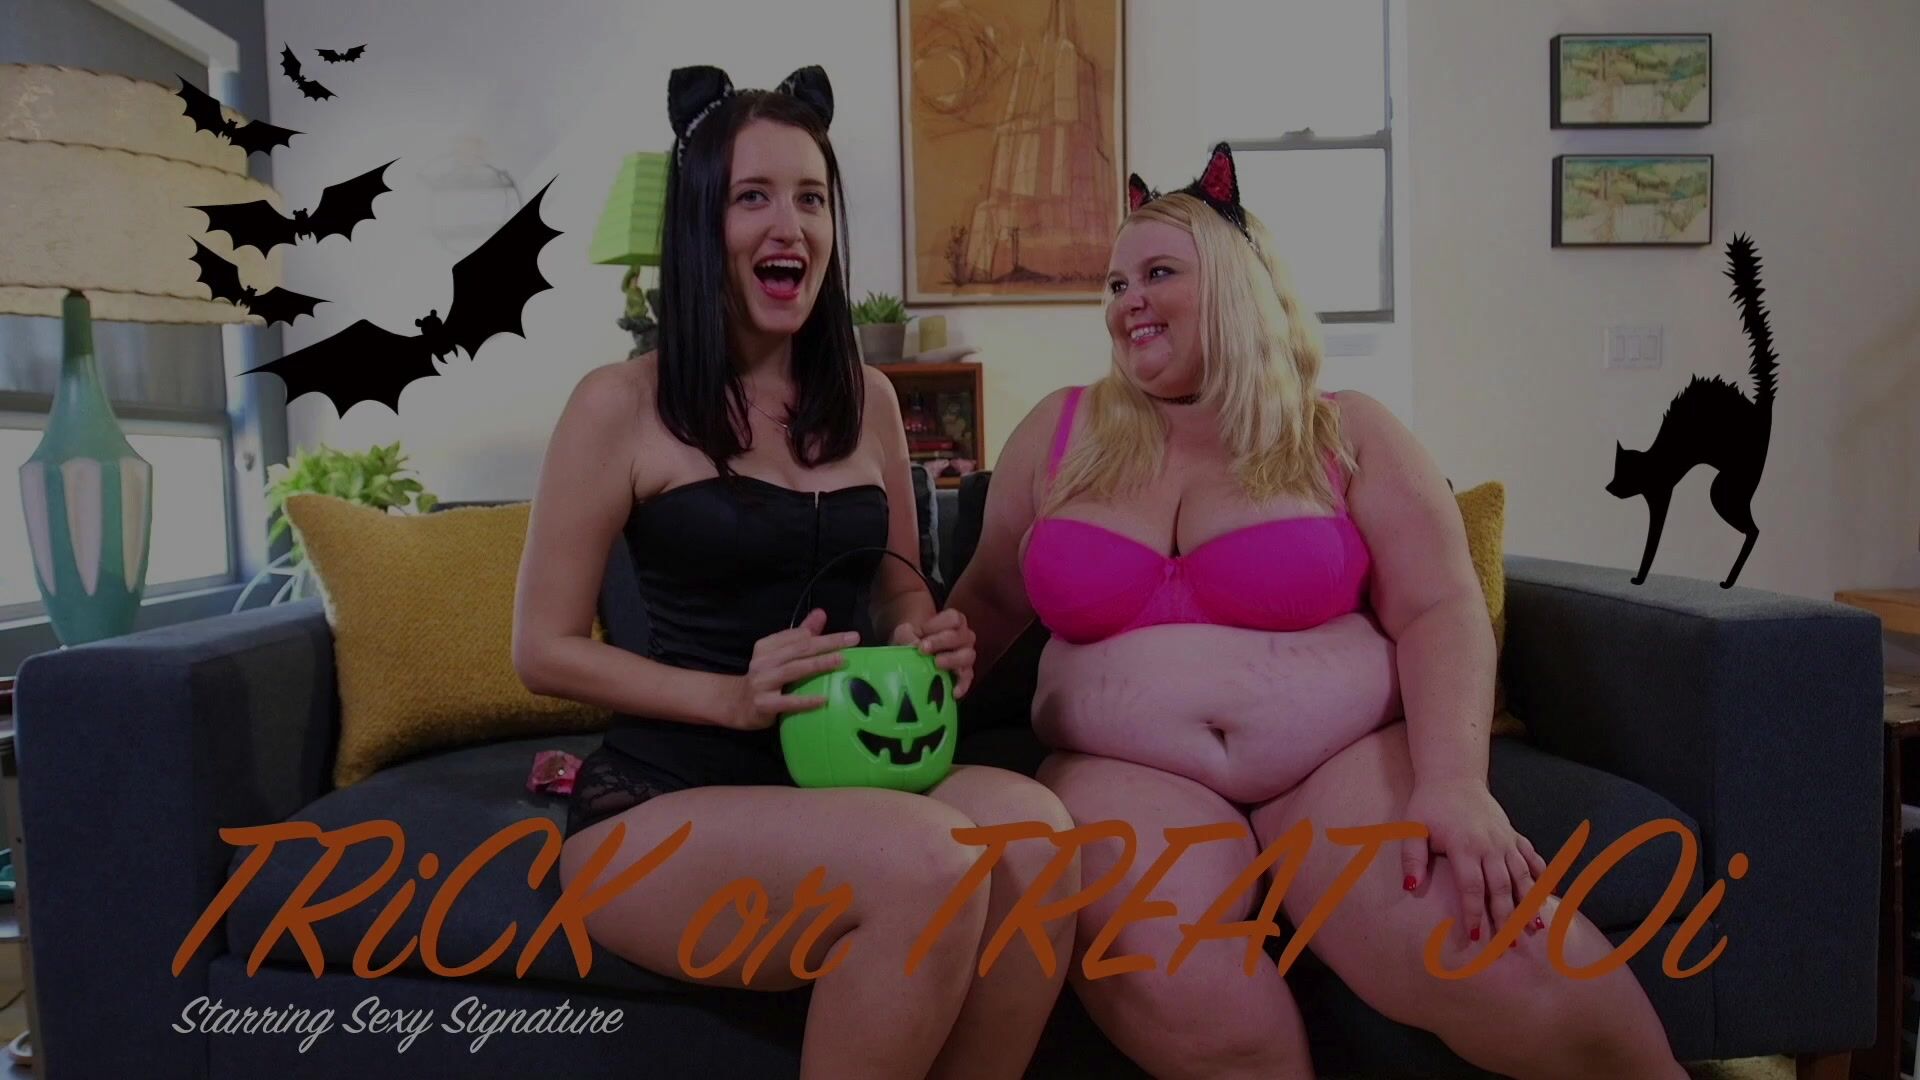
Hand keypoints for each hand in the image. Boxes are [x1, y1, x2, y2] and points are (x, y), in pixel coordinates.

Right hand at [727, 609, 859, 730]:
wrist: (736, 705)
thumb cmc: (764, 678)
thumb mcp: (778, 654)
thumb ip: (799, 635)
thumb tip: (821, 613)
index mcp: (767, 646)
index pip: (798, 636)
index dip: (823, 635)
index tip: (848, 636)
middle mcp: (763, 661)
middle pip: (799, 649)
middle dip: (828, 643)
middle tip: (853, 640)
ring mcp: (762, 682)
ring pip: (794, 670)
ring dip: (819, 664)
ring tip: (841, 660)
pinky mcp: (763, 704)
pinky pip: (788, 701)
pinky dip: (806, 700)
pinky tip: (824, 699)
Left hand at [890, 607, 975, 697]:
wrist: (913, 655)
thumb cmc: (912, 639)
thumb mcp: (904, 633)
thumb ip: (907, 634)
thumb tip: (915, 645)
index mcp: (952, 622)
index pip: (954, 619)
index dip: (939, 625)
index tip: (921, 633)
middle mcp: (964, 637)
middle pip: (962, 636)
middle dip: (942, 642)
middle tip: (924, 649)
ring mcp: (966, 656)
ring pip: (968, 656)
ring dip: (953, 660)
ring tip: (937, 664)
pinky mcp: (964, 674)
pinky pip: (968, 678)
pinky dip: (962, 684)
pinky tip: (953, 691)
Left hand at [1401, 780, 1548, 947]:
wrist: (1453, 776)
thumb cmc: (1429, 805)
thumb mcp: (1413, 828)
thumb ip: (1412, 858)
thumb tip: (1410, 887)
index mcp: (1465, 846)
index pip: (1473, 887)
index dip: (1475, 913)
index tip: (1476, 937)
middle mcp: (1490, 845)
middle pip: (1502, 887)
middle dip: (1507, 917)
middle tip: (1511, 945)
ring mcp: (1505, 840)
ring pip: (1522, 875)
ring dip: (1529, 902)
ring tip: (1535, 928)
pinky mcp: (1514, 834)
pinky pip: (1532, 856)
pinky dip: (1542, 875)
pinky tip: (1550, 893)